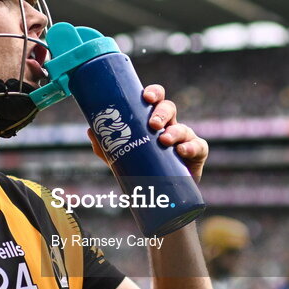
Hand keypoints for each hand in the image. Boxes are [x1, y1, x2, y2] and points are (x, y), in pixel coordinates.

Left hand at [86, 84, 208, 180]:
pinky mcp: (196, 153)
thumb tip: (90, 130)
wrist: (160, 195)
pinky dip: (190, 147)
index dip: (153, 93)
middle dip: (162, 113)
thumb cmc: (141, 169)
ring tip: (164, 141)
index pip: (155, 99)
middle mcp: (169, 125)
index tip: (146, 97)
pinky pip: (198, 146)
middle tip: (153, 124)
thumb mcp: (121, 158)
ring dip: (174, 132)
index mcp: (152, 120)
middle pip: (169, 108)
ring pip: (183, 127)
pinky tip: (182, 151)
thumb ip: (106, 147)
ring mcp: (184, 138)